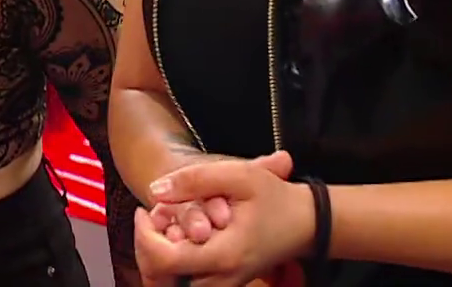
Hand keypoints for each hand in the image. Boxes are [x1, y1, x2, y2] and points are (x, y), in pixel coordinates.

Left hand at [136, 153, 310, 286]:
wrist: (307, 224)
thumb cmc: (277, 199)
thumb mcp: (241, 176)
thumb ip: (195, 180)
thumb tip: (155, 191)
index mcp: (224, 256)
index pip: (164, 260)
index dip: (144, 235)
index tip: (146, 210)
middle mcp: (221, 279)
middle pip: (160, 278)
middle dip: (147, 246)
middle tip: (154, 218)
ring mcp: (222, 285)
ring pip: (170, 283)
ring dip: (158, 256)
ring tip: (165, 227)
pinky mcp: (222, 283)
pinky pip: (184, 281)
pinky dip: (172, 263)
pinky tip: (179, 237)